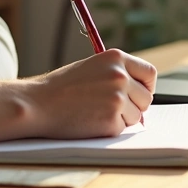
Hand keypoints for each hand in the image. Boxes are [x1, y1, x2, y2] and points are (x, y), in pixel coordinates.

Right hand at [24, 49, 156, 138]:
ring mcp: (117, 98)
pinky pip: (122, 129)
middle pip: (146, 98)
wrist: (38, 103)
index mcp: (115, 58)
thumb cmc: (61, 87)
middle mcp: (120, 76)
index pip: (149, 73)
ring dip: (121, 119)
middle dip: (134, 106)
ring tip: (95, 112)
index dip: (145, 87)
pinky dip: (109, 129)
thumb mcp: (91, 68)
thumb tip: (139, 94)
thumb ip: (116, 74)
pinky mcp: (112, 120)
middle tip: (112, 108)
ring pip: (136, 116)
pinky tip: (90, 121)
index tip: (139, 94)